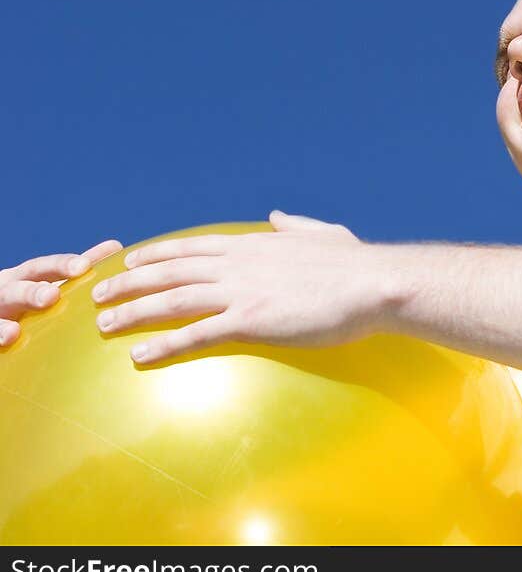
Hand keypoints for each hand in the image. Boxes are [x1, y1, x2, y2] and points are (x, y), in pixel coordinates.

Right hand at [0, 239, 123, 349]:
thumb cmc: (24, 299)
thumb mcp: (46, 282)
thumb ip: (76, 269)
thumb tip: (115, 247)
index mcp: (23, 277)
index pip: (42, 267)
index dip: (61, 265)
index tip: (83, 266)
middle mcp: (5, 291)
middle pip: (16, 288)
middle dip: (31, 292)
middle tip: (51, 296)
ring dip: (3, 323)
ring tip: (15, 332)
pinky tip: (6, 342)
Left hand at [90, 212, 390, 365]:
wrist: (371, 283)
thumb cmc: (353, 263)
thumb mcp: (321, 232)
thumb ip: (293, 225)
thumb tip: (276, 215)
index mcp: (252, 243)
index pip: (192, 246)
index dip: (157, 253)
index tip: (130, 260)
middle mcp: (238, 263)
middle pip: (171, 271)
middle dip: (130, 282)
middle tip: (99, 294)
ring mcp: (241, 291)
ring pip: (173, 299)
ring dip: (134, 311)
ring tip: (104, 325)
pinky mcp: (250, 321)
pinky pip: (197, 334)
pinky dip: (164, 344)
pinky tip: (140, 356)